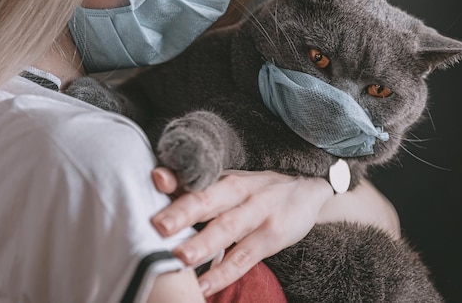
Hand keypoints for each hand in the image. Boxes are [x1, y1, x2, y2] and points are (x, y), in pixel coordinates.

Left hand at [150, 167, 333, 296]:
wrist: (308, 190)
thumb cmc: (255, 189)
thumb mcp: (229, 182)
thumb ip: (194, 185)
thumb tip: (157, 179)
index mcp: (224, 177)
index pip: (197, 177)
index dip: (176, 180)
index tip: (154, 182)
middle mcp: (240, 191)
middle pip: (208, 199)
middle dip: (183, 213)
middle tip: (158, 226)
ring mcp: (258, 213)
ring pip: (227, 228)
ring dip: (204, 243)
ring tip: (180, 258)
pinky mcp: (273, 235)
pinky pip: (245, 256)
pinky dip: (225, 272)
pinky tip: (206, 285)